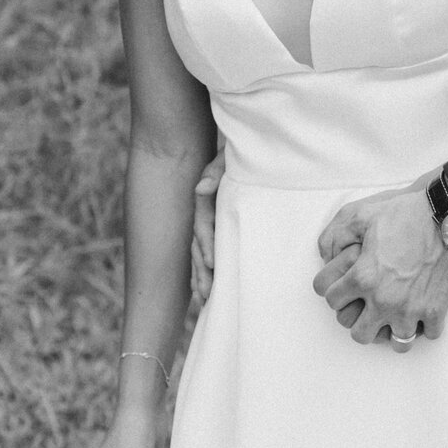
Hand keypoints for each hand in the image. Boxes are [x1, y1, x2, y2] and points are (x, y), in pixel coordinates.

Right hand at [189, 148, 223, 314]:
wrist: (249, 148)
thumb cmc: (239, 153)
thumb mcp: (227, 157)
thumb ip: (215, 170)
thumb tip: (200, 190)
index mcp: (206, 199)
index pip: (203, 227)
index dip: (206, 245)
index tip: (213, 264)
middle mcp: (204, 212)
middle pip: (198, 246)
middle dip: (201, 271)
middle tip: (207, 296)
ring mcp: (211, 220)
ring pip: (201, 252)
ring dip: (202, 275)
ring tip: (205, 300)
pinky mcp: (220, 224)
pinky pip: (212, 249)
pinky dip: (209, 268)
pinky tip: (211, 289)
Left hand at [313, 179, 447, 348]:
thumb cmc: (408, 214)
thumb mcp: (361, 214)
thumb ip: (336, 234)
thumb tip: (325, 254)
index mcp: (363, 277)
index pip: (331, 301)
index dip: (333, 291)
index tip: (342, 288)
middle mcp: (384, 300)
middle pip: (359, 334)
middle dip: (359, 321)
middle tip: (365, 307)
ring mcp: (411, 309)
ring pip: (396, 342)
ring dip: (393, 330)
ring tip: (394, 316)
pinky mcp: (436, 310)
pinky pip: (428, 335)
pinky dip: (425, 326)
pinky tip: (420, 312)